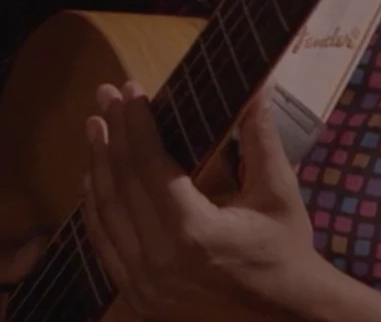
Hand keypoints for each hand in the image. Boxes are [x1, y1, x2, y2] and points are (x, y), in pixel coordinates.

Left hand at [80, 80, 336, 321]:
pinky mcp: (139, 299)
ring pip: (106, 215)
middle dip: (112, 135)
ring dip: (97, 167)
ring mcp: (145, 286)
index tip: (130, 90)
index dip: (137, 124)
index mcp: (195, 234)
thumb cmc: (286, 250)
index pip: (150, 166)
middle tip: (104, 96)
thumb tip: (258, 83)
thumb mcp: (278, 192)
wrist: (287, 316)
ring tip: (94, 127)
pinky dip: (96, 209)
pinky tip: (93, 178)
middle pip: (122, 186)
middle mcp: (161, 263)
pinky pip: (105, 246)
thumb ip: (260, 137)